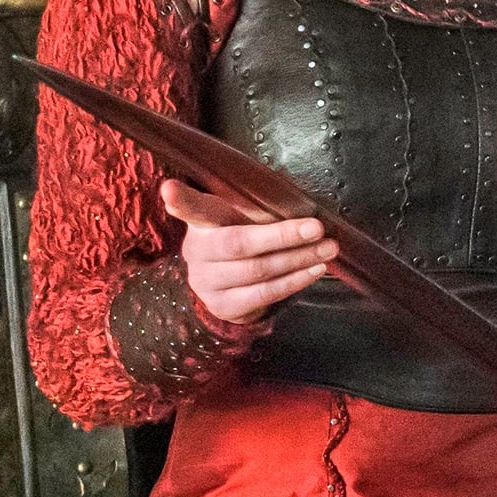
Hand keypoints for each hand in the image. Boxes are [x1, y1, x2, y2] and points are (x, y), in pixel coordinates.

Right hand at [164, 177, 334, 327]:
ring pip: (257, 271)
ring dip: (298, 260)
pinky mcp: (222, 307)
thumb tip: (302, 204)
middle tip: (317, 228)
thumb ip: (255, 208)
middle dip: (283, 236)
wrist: (226, 288)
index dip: (180, 200)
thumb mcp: (242, 218)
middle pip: (239, 243)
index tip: (170, 190)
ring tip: (327, 249)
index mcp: (201, 222)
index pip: (190, 208)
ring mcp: (206, 282)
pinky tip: (315, 270)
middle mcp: (196, 251)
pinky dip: (294, 282)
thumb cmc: (242, 239)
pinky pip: (264, 295)